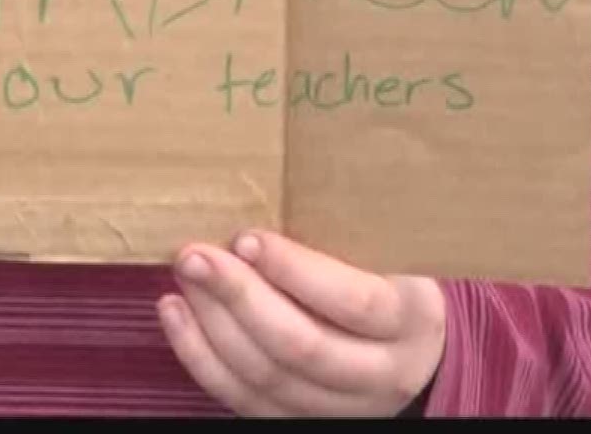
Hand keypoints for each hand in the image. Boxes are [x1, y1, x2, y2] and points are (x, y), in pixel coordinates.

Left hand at [158, 231, 446, 416]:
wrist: (414, 353)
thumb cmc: (391, 281)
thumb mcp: (392, 252)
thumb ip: (348, 230)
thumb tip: (270, 180)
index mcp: (410, 319)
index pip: (353, 301)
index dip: (295, 270)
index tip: (248, 238)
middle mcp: (381, 373)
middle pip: (302, 345)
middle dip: (239, 297)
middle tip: (195, 256)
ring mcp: (341, 407)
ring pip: (268, 376)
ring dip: (213, 324)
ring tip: (184, 278)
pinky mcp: (301, 420)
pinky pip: (243, 399)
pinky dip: (201, 358)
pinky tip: (177, 314)